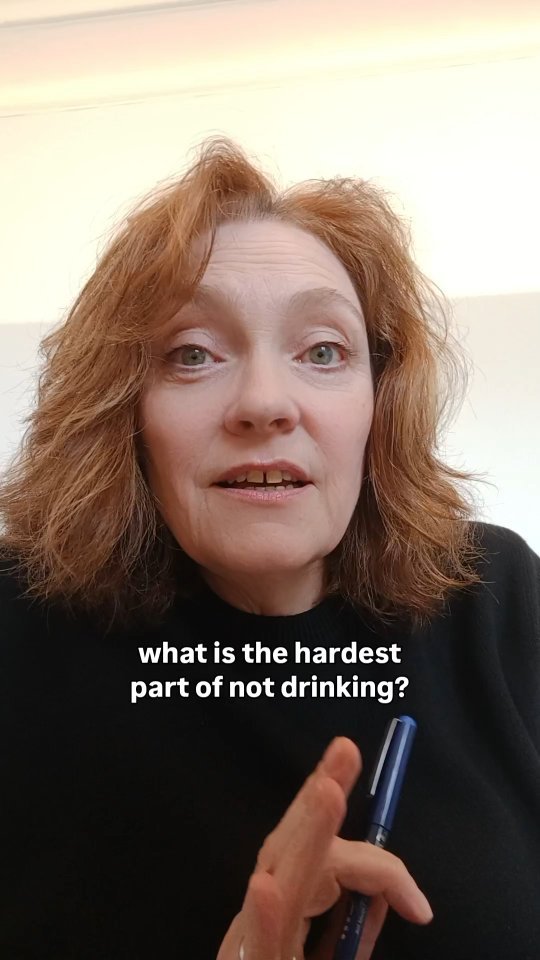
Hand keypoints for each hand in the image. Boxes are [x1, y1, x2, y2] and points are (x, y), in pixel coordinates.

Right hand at [217, 737, 432, 959]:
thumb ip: (358, 927)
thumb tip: (390, 887)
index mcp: (285, 910)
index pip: (322, 859)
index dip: (371, 862)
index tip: (419, 906)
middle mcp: (264, 917)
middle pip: (290, 848)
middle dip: (322, 800)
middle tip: (346, 750)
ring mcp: (252, 946)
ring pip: (281, 883)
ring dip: (305, 834)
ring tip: (326, 791)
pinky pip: (258, 944)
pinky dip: (263, 917)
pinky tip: (266, 887)